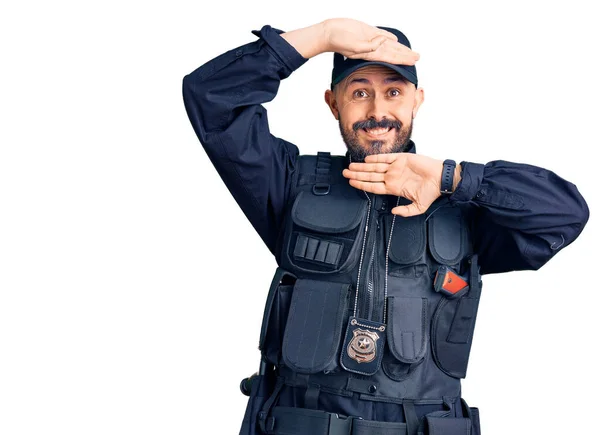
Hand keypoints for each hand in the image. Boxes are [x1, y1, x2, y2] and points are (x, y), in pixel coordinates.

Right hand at [323, 18, 419, 64]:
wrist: (329, 33)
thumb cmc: (338, 41)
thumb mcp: (354, 46)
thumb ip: (370, 46)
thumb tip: (385, 41)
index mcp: (370, 53)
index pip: (391, 57)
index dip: (403, 59)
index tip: (413, 61)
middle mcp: (372, 47)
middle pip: (393, 52)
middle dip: (405, 55)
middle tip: (417, 57)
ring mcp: (370, 39)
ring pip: (389, 44)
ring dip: (400, 48)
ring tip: (410, 51)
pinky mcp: (367, 31)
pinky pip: (381, 35)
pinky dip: (389, 38)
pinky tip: (394, 40)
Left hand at [342, 153, 459, 216]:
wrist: (441, 179)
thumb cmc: (431, 192)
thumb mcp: (418, 207)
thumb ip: (406, 211)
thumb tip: (393, 212)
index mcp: (394, 187)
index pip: (373, 186)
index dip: (361, 185)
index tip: (351, 183)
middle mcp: (392, 177)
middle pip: (369, 176)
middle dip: (356, 174)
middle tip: (344, 173)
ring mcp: (396, 167)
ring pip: (374, 167)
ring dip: (362, 166)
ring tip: (351, 166)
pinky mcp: (402, 158)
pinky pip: (386, 158)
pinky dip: (376, 158)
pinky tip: (366, 159)